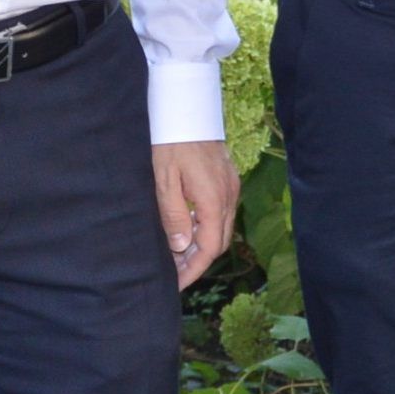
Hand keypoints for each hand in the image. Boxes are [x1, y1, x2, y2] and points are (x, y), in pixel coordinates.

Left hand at [152, 140, 239, 290]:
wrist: (187, 109)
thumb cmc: (171, 142)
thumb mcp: (164, 180)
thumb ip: (173, 215)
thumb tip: (180, 246)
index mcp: (213, 200)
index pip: (208, 248)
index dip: (193, 270)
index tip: (175, 284)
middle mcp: (228, 197)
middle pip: (218, 243)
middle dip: (197, 261)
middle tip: (174, 273)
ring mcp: (230, 188)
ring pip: (221, 229)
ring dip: (201, 245)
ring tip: (176, 255)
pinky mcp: (227, 181)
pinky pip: (221, 214)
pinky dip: (206, 228)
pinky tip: (186, 228)